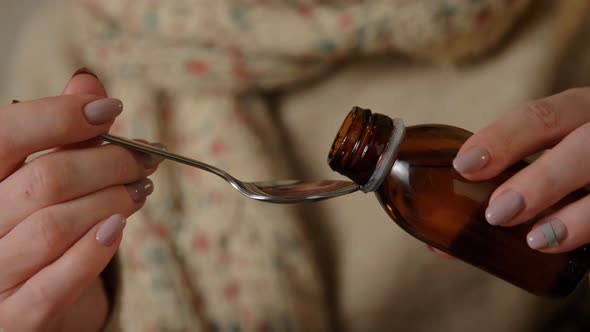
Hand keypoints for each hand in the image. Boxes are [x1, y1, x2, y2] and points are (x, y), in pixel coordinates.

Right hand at [0, 70, 161, 330]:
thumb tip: (87, 82)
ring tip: (141, 189)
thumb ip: (57, 131)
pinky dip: (97, 249)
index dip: (60, 115)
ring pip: (58, 224)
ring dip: (114, 201)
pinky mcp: (14, 318)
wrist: (21, 298)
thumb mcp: (36, 174)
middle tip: (146, 158)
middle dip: (110, 162)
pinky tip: (120, 226)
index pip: (4, 134)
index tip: (110, 108)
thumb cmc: (31, 226)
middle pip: (47, 179)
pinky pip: (60, 280)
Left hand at [453, 88, 589, 252]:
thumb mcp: (545, 161)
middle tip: (499, 211)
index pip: (541, 115)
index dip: (502, 138)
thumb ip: (501, 189)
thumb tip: (441, 242)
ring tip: (536, 239)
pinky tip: (566, 247)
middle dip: (541, 179)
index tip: (465, 164)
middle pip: (585, 146)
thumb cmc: (569, 168)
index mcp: (578, 113)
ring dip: (576, 216)